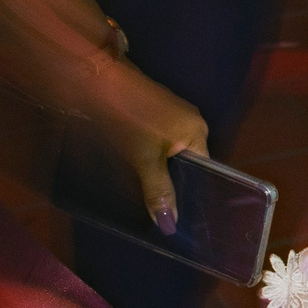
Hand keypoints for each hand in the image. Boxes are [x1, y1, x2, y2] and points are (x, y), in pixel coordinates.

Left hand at [81, 56, 211, 230]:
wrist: (102, 81)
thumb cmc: (130, 120)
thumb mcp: (145, 160)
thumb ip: (158, 191)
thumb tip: (170, 226)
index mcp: (198, 131)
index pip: (205, 171)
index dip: (194, 192)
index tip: (184, 216)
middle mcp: (192, 122)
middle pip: (189, 163)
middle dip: (175, 185)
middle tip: (164, 211)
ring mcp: (173, 116)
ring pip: (173, 154)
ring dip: (162, 172)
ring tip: (152, 197)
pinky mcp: (155, 114)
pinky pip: (162, 143)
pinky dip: (153, 158)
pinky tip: (141, 172)